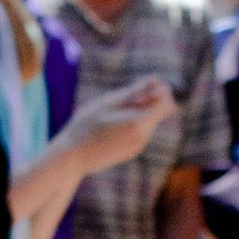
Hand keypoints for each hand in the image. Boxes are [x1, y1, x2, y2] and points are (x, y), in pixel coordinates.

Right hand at [57, 74, 174, 174]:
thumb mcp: (108, 103)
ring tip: (113, 111)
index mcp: (139, 123)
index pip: (167, 104)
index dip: (161, 92)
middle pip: (158, 112)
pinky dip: (131, 123)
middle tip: (126, 96)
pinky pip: (139, 132)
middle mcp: (142, 137)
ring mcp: (137, 147)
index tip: (145, 86)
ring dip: (138, 111)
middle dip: (148, 100)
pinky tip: (111, 124)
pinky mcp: (130, 152)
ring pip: (148, 121)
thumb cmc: (85, 127)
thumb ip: (134, 92)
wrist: (71, 158)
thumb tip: (154, 80)